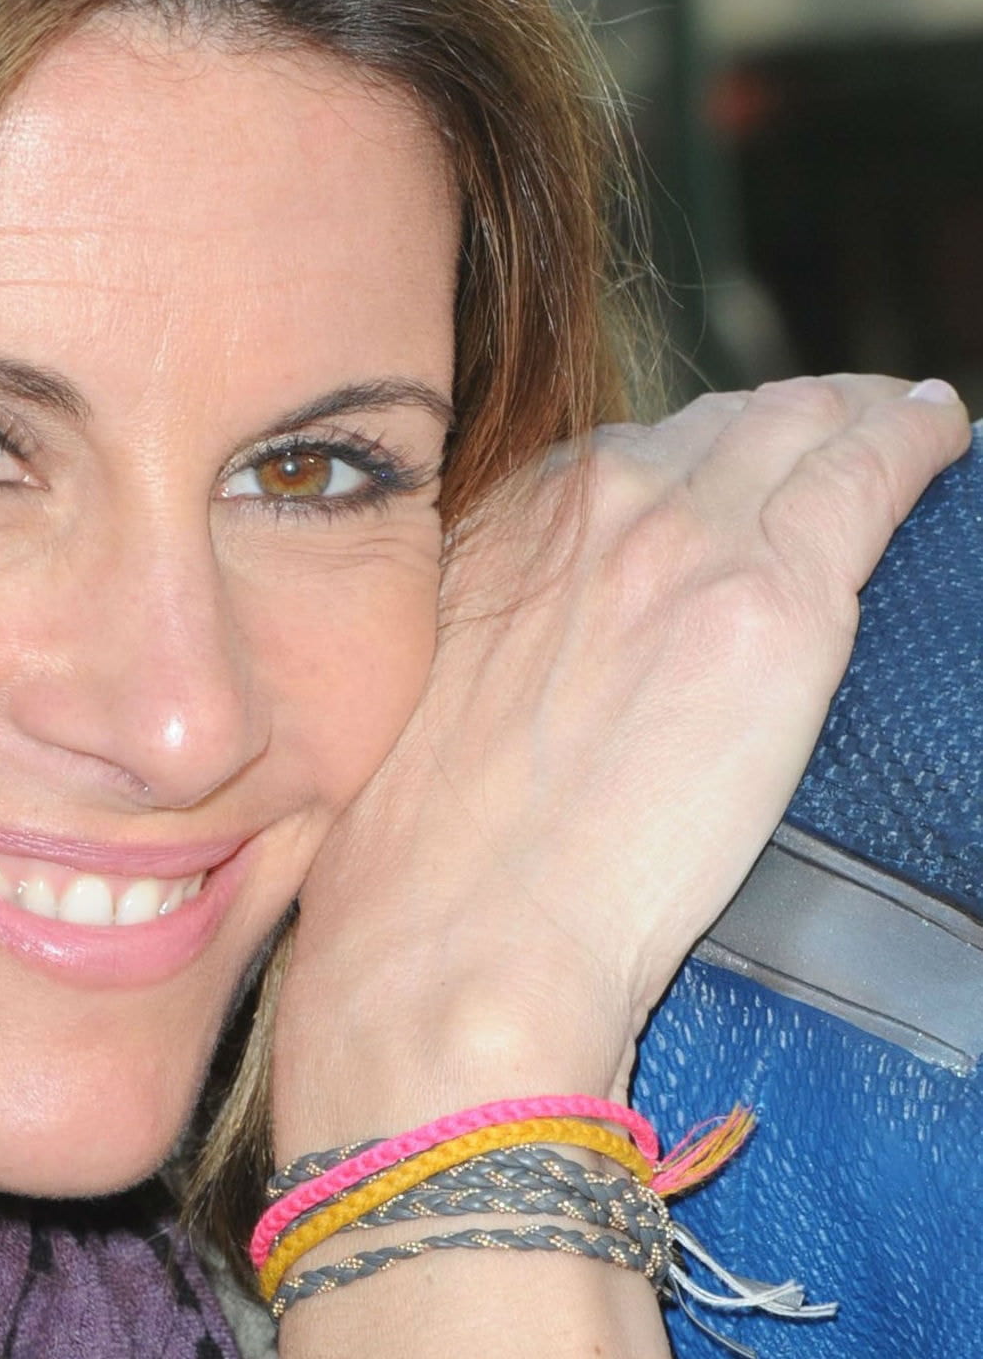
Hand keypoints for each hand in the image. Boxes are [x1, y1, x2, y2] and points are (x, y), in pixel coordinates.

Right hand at [274, 375, 971, 1154]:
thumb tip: (553, 666)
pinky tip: (939, 438)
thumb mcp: (428, 704)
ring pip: (805, 424)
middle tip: (837, 448)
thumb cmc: (426, 867)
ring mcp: (691, 542)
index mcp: (502, 525)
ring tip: (901, 434)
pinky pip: (875, 472)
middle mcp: (591, 504)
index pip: (631, 454)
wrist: (462, 938)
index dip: (696, 461)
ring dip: (859, 420)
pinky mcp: (778, 600)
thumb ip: (499, 642)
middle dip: (784, 429)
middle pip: (722, 424)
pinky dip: (916, 442)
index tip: (732, 480)